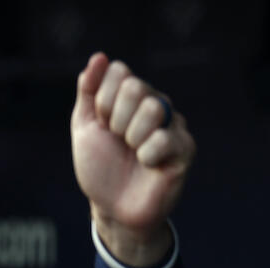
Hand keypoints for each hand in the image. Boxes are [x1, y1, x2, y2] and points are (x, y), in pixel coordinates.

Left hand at [70, 53, 194, 265]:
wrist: (113, 208)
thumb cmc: (100, 168)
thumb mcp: (85, 127)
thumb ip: (88, 91)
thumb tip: (99, 57)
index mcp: (130, 98)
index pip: (119, 72)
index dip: (102, 102)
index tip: (102, 125)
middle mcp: (155, 105)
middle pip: (135, 86)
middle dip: (115, 120)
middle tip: (118, 141)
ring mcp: (173, 125)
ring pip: (152, 108)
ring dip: (131, 137)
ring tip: (133, 153)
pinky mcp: (185, 148)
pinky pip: (164, 139)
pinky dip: (146, 156)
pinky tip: (148, 166)